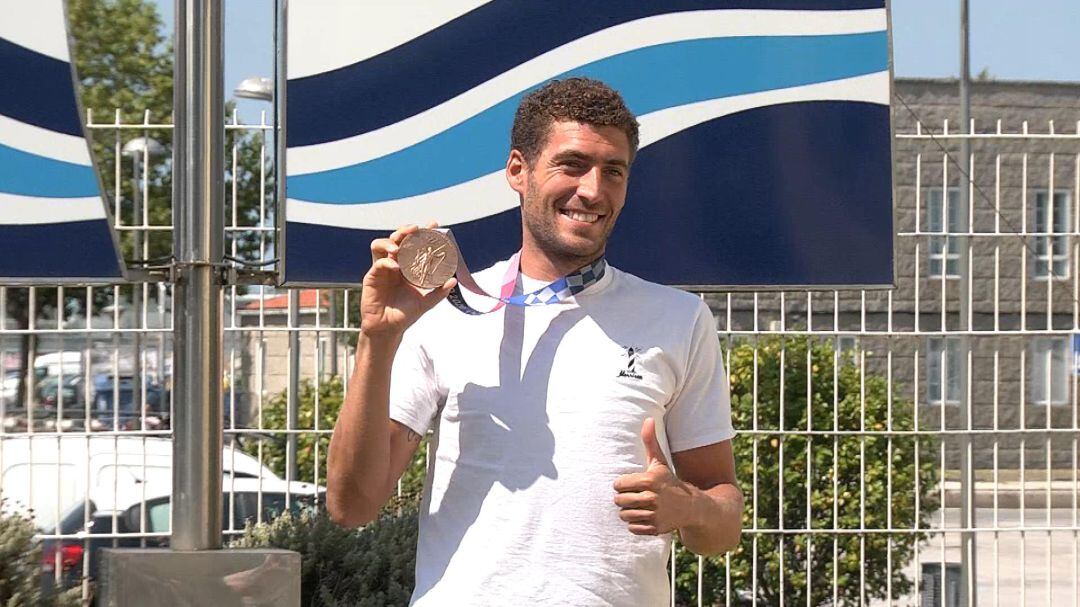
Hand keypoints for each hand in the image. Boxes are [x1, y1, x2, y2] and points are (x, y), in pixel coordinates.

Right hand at [360, 223, 455, 338]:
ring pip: (381, 245)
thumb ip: (439, 292)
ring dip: (390, 241)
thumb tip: (453, 280)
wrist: (389, 329)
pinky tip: (395, 267)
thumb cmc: (406, 314)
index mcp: (408, 266)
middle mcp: (395, 263)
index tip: (433, 224)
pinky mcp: (372, 277)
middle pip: (397, 239)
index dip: (423, 233)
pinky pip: (378, 264)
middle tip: (415, 229)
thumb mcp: (426, 302)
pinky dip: (387, 262)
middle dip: (405, 231)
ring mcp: (382, 269)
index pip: (415, 244)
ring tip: (399, 246)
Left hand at [613, 417, 693, 535]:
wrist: (692, 506)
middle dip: (624, 499)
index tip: (631, 484)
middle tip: (634, 496)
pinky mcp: (655, 529)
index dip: (622, 485)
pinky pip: (632, 528)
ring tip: (638, 506)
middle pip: (619, 501)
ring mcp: (654, 515)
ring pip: (624, 516)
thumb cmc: (670, 481)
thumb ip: (650, 441)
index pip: (618, 485)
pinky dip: (636, 524)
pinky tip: (645, 516)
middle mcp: (651, 498)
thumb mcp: (660, 461)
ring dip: (628, 512)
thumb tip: (648, 419)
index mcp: (649, 480)